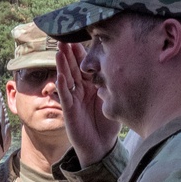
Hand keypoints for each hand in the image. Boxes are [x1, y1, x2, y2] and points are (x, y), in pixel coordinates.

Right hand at [56, 42, 119, 166]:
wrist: (101, 146)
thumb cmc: (108, 123)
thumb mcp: (114, 98)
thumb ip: (113, 83)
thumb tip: (121, 64)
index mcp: (91, 85)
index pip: (85, 64)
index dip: (81, 52)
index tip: (80, 35)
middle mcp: (80, 90)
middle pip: (73, 67)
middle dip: (68, 53)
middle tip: (64, 36)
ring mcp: (73, 99)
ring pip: (66, 79)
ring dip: (61, 65)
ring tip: (59, 51)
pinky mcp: (69, 111)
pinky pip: (64, 96)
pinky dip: (61, 86)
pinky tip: (60, 75)